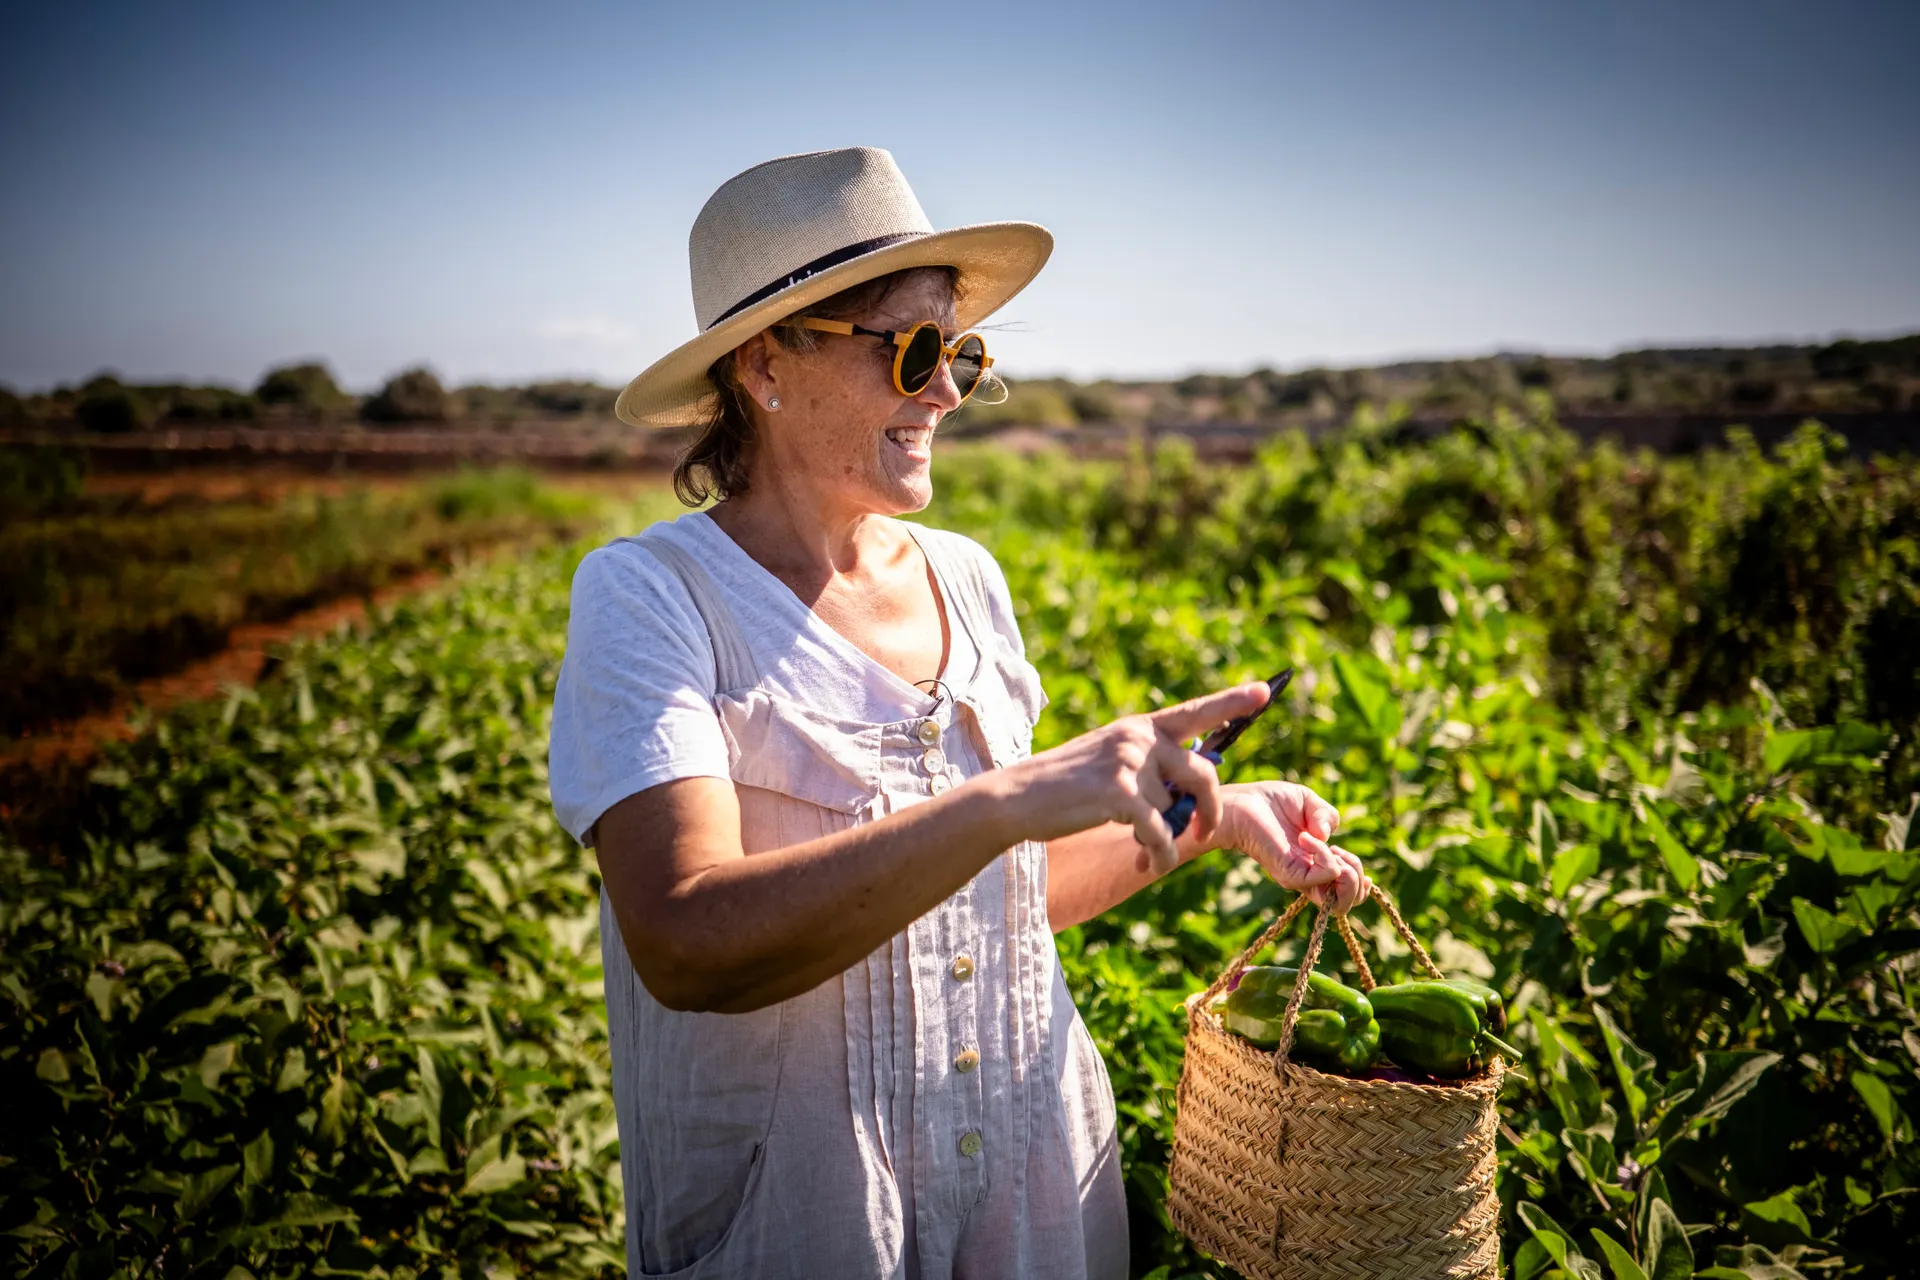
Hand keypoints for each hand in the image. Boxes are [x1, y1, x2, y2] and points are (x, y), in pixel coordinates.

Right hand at [1002, 681, 1271, 876]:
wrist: (1016, 799)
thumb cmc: (1063, 787)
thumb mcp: (1110, 762)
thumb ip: (1149, 767)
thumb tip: (1189, 798)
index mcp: (1139, 727)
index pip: (1195, 712)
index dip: (1232, 702)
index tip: (1264, 691)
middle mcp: (1139, 738)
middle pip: (1204, 775)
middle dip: (1211, 810)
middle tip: (1205, 833)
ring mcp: (1130, 763)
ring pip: (1176, 812)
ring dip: (1169, 840)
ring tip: (1147, 851)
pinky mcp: (1120, 794)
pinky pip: (1161, 834)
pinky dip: (1160, 855)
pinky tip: (1149, 862)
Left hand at [1206, 781, 1370, 912]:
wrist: (1241, 801)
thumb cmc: (1270, 802)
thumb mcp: (1309, 802)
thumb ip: (1327, 816)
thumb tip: (1328, 838)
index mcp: (1314, 863)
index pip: (1344, 893)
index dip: (1359, 883)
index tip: (1346, 855)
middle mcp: (1307, 876)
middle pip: (1345, 905)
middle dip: (1357, 879)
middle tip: (1339, 852)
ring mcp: (1299, 878)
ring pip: (1340, 901)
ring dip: (1347, 870)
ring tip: (1330, 848)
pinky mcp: (1289, 874)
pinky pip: (1324, 874)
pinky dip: (1324, 853)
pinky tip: (1305, 836)